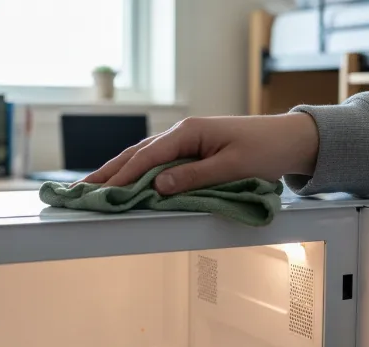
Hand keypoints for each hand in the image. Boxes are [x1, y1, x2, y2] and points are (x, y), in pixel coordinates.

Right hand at [82, 113, 318, 194]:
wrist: (287, 139)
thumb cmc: (263, 150)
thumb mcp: (230, 166)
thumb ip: (194, 177)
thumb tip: (156, 187)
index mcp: (188, 133)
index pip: (146, 157)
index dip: (122, 176)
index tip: (101, 192)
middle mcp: (181, 133)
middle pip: (136, 153)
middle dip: (108, 172)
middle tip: (81, 189)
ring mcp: (184, 140)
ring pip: (142, 156)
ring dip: (117, 171)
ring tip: (93, 185)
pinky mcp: (190, 149)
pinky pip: (156, 160)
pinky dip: (136, 170)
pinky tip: (124, 179)